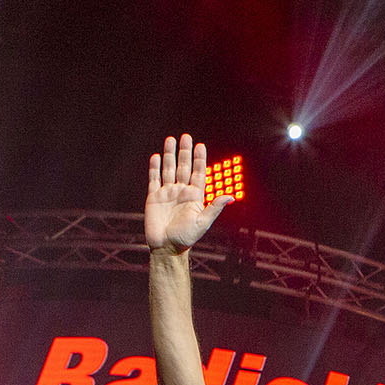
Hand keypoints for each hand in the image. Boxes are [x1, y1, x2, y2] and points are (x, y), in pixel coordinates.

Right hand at [146, 134, 232, 253]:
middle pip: (183, 167)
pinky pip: (154, 179)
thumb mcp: (203, 222)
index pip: (198, 173)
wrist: (167, 248)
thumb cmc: (186, 238)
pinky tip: (156, 157)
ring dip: (169, 155)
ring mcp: (167, 193)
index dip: (199, 159)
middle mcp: (181, 192)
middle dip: (185, 152)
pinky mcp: (153, 197)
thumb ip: (214, 207)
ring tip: (171, 140)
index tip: (201, 146)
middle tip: (186, 137)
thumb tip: (231, 196)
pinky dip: (154, 168)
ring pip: (168, 169)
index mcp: (194, 196)